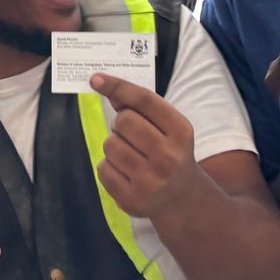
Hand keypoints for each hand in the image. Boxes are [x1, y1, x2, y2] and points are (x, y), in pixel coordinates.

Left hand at [90, 75, 201, 219]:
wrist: (183, 200)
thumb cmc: (170, 154)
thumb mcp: (168, 128)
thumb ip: (140, 107)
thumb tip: (102, 83)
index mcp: (180, 132)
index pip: (144, 100)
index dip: (117, 86)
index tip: (95, 79)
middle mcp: (168, 156)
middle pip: (124, 121)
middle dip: (120, 124)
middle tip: (131, 135)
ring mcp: (150, 180)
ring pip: (110, 145)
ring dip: (114, 146)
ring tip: (131, 156)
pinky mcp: (133, 199)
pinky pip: (103, 169)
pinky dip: (108, 167)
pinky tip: (125, 172)